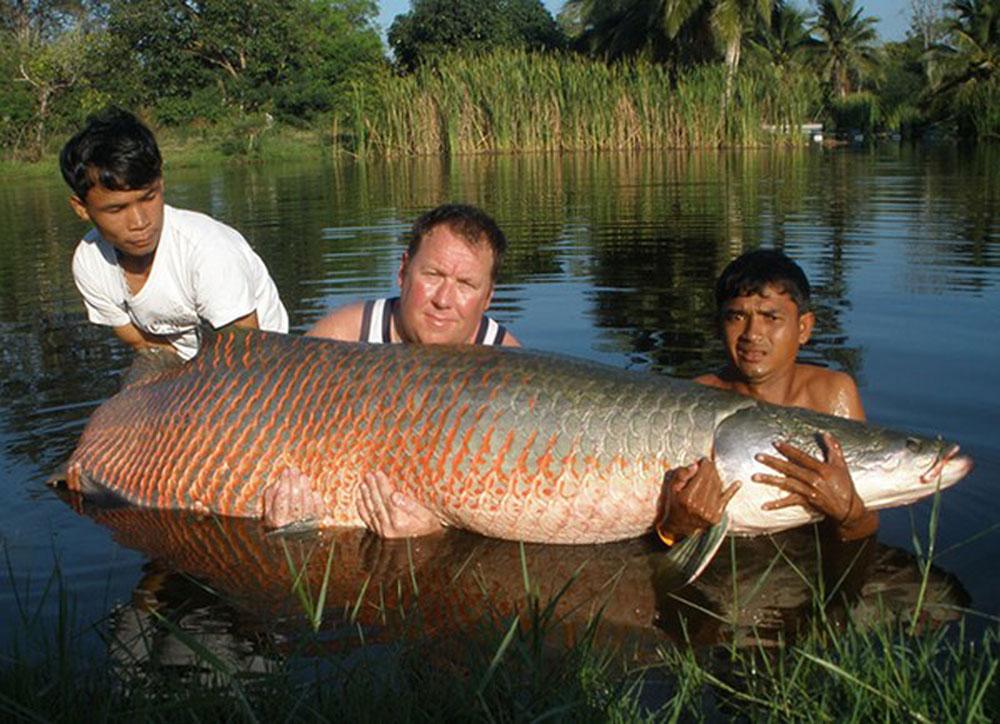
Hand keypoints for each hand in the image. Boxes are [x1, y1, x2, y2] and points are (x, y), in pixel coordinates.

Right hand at [262, 465, 333, 528]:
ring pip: (307, 502)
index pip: (282, 496)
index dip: (285, 482)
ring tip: (303, 477)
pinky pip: (319, 511)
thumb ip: (271, 496)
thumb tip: (280, 481)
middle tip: (294, 470)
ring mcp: (305, 526)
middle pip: (295, 497)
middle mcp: (291, 524)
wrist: (290, 548)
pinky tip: (314, 493)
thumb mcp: (268, 513)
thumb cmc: (277, 524)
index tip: (286, 471)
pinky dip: (317, 501)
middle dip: (295, 481)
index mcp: (277, 520)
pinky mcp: (317, 526)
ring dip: (306, 487)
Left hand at [356, 470, 441, 537]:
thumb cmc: (430, 530)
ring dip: (366, 496)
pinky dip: (362, 510)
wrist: (427, 550)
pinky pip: (368, 521)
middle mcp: (388, 528)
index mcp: (400, 521)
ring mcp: (382, 533)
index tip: (378, 473)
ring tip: (363, 484)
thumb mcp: (427, 516)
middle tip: (368, 475)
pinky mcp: (380, 536)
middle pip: (377, 503)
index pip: (387, 498)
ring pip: (371, 511)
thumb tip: (395, 494)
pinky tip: (359, 501)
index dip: (382, 485)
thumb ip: (411, 506)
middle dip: (372, 487)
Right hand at [659, 458, 739, 538]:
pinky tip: (737, 483)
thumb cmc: (674, 505)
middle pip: (711, 480)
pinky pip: (726, 500)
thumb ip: (682, 475)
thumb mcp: (672, 488)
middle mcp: (699, 506)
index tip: (705, 460)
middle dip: (711, 470)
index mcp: (687, 498)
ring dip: (717, 477)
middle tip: (709, 464)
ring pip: (718, 487)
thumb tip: (695, 466)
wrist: (678, 526)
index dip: (705, 465)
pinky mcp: (716, 517)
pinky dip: (732, 490)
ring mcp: (709, 512)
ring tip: (712, 473)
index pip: (702, 476)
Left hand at [753, 432, 875, 537]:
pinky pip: (789, 502)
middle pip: (790, 469)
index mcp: (821, 468)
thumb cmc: (845, 484)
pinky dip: (777, 504)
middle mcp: (813, 479)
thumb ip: (833, 447)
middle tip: (757, 456)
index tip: (775, 443)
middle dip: (773, 462)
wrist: (849, 508)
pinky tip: (764, 505)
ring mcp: (809, 491)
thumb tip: (825, 433)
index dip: (788, 450)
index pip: (801, 456)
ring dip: (770, 480)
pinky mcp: (807, 502)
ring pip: (786, 484)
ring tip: (754, 477)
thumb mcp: (841, 464)